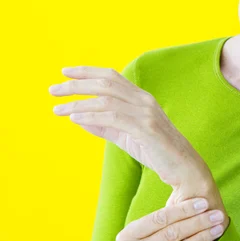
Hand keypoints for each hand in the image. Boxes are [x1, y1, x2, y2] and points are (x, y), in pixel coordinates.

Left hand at [49, 66, 206, 186]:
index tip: (65, 72)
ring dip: (78, 102)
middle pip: (105, 83)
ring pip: (106, 99)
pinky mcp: (146, 128)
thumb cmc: (157, 153)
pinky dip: (91, 116)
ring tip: (58, 109)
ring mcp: (146, 113)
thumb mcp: (126, 137)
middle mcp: (144, 100)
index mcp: (141, 98)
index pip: (111, 76)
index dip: (87, 71)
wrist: (185, 169)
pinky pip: (113, 117)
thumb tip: (77, 117)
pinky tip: (75, 118)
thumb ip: (104, 126)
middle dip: (76, 84)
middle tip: (53, 90)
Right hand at [101, 196, 227, 240]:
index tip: (203, 203)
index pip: (160, 218)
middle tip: (217, 215)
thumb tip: (186, 206)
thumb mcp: (134, 240)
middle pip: (172, 232)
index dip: (184, 209)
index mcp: (128, 235)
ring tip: (217, 229)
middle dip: (198, 221)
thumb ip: (154, 226)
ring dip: (201, 237)